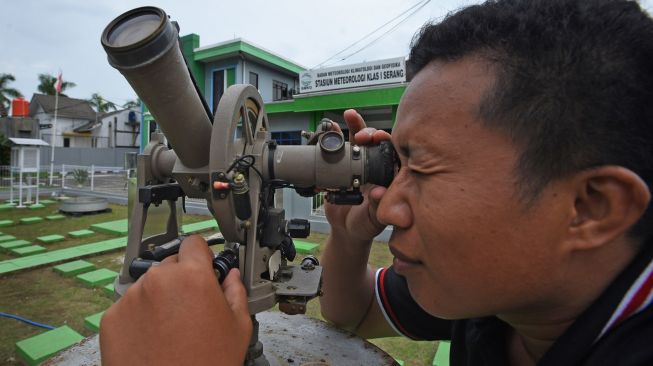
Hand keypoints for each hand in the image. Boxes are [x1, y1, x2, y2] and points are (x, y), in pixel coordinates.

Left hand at [100, 235, 251, 365]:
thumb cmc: (205, 365)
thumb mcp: (238, 328)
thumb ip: (236, 292)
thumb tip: (231, 278)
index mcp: (191, 276)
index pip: (194, 243)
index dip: (202, 255)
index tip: (204, 266)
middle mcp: (158, 280)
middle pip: (172, 264)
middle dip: (182, 280)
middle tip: (192, 308)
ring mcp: (131, 298)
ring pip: (150, 285)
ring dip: (160, 298)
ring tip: (172, 328)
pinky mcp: (112, 318)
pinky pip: (129, 306)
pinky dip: (140, 317)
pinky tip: (154, 337)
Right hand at [325, 109, 391, 242]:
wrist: (346, 231)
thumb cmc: (366, 225)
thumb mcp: (373, 219)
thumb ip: (377, 206)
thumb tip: (378, 192)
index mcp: (388, 176)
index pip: (391, 152)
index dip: (385, 141)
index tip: (377, 138)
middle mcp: (374, 167)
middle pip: (374, 142)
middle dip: (367, 132)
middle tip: (360, 134)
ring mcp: (358, 165)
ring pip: (357, 141)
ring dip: (353, 127)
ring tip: (348, 115)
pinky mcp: (342, 167)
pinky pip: (339, 150)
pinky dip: (334, 138)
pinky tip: (330, 128)